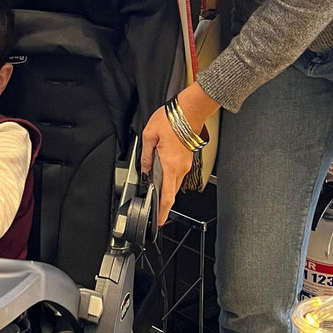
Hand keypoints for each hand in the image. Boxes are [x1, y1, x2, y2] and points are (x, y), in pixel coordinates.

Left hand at [140, 83, 219, 225]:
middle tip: (154, 211)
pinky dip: (170, 180)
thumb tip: (144, 168)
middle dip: (163, 204)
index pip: (167, 195)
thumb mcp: (150, 135)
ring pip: (175, 184)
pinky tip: (161, 177)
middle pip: (172, 193)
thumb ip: (146, 155)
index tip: (159, 221)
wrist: (189, 111)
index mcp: (170, 165)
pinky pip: (177, 174)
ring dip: (166, 190)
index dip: (163, 210)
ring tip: (154, 194)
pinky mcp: (186, 159)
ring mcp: (185, 164)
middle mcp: (180, 168)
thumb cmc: (171, 120)